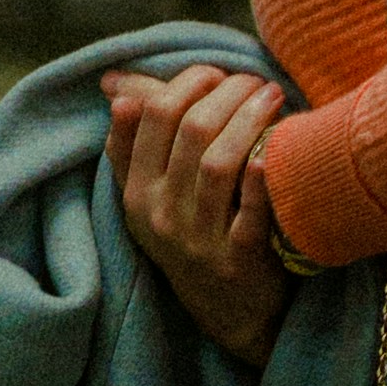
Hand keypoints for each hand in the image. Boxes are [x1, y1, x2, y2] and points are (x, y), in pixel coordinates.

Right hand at [102, 64, 292, 364]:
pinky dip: (258, 179)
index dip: (185, 83)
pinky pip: (248, 213)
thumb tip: (114, 85)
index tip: (213, 73)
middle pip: (188, 131)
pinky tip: (271, 151)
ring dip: (248, 119)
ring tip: (272, 97)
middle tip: (254, 80)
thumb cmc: (192, 236)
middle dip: (225, 93)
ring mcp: (199, 239)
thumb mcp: (151, 196)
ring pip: (217, 163)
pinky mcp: (238, 260)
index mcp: (136, 192)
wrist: (229, 312)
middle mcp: (161, 214)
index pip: (150, 116)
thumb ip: (133, 140)